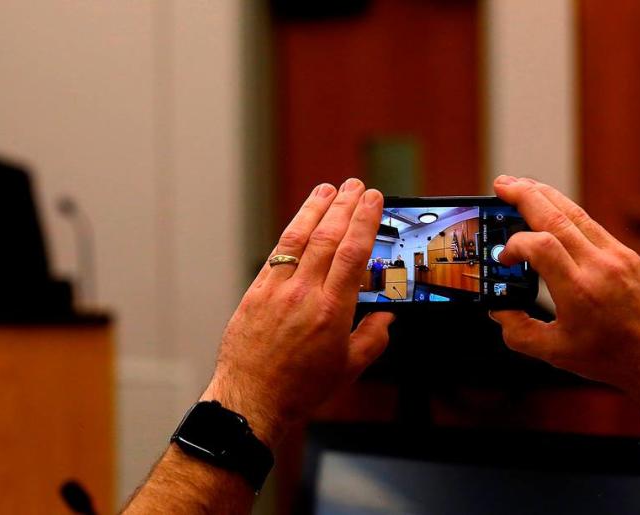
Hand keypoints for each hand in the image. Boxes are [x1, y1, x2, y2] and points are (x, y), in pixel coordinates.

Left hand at [201, 179, 393, 445]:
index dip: (364, 221)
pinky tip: (300, 222)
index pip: (353, 253)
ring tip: (327, 189)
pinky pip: (276, 255)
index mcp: (332, 311)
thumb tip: (386, 319)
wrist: (253, 399)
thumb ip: (373, 339)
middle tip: (356, 186)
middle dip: (344, 207)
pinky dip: (290, 234)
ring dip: (315, 210)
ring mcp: (276, 291)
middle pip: (327, 238)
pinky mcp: (255, 293)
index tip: (373, 200)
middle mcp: (303, 295)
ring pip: (298, 239)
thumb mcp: (349, 369)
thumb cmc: (299, 388)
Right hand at [490, 176, 639, 402]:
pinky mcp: (627, 255)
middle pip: (556, 216)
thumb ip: (517, 331)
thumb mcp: (554, 353)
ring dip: (544, 195)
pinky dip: (565, 212)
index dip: (513, 245)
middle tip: (501, 186)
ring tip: (520, 186)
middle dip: (524, 196)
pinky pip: (590, 224)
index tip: (504, 259)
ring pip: (574, 213)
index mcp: (579, 291)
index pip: (540, 246)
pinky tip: (550, 210)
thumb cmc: (612, 358)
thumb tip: (498, 310)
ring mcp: (617, 256)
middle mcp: (600, 266)